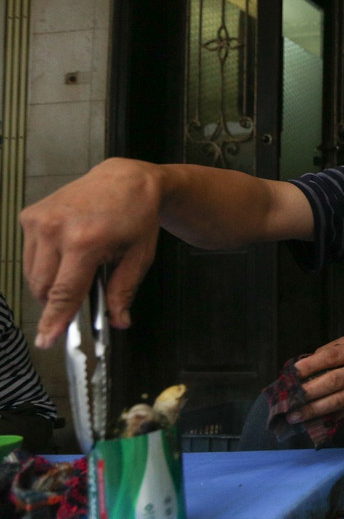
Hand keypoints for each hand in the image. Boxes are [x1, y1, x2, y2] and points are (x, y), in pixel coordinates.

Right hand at [20, 158, 162, 347]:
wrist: (125, 179)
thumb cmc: (136, 217)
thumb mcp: (139, 257)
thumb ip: (123, 291)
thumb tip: (118, 321)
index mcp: (85, 242)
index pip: (64, 292)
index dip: (55, 320)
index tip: (46, 340)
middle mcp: (56, 230)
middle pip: (43, 288)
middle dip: (57, 301)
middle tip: (81, 294)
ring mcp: (39, 220)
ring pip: (32, 274)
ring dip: (49, 283)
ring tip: (78, 267)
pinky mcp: (30, 215)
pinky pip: (29, 254)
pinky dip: (44, 263)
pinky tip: (67, 252)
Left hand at [289, 337, 343, 424]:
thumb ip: (333, 350)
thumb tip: (307, 362)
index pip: (333, 357)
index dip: (311, 365)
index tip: (292, 373)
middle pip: (334, 382)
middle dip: (309, 392)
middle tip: (288, 400)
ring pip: (338, 401)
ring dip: (313, 410)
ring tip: (294, 416)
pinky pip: (343, 412)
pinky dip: (325, 416)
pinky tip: (310, 421)